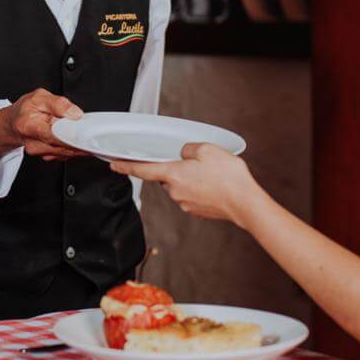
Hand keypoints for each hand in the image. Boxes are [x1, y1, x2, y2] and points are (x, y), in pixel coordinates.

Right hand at [0, 88, 85, 161]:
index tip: (86, 135)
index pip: (54, 135)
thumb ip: (58, 104)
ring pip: (67, 153)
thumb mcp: (39, 97)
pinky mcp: (46, 156)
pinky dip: (74, 147)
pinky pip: (65, 154)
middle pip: (63, 147)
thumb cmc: (25, 110)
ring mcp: (40, 153)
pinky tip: (77, 139)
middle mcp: (33, 144)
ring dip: (79, 145)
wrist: (12, 123)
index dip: (72, 136)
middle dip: (80, 141)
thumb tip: (75, 113)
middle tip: (91, 133)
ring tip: (85, 134)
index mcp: (29, 126)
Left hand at [111, 143, 265, 225]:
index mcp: (173, 174)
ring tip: (212, 174)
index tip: (114, 166)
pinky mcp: (196, 211)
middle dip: (176, 168)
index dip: (126, 167)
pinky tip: (214, 185)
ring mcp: (185, 203)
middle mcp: (175, 192)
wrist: (245, 204)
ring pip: (180, 186)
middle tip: (198, 163)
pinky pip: (192, 195)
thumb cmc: (228, 177)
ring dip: (190, 179)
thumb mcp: (207, 150)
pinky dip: (199, 189)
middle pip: (166, 176)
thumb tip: (184, 154)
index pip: (142, 170)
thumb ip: (189, 148)